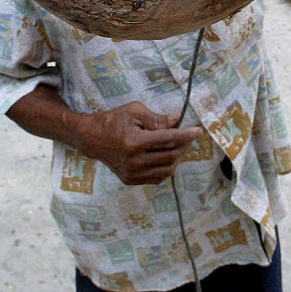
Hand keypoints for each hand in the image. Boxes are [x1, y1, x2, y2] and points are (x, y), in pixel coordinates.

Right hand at [76, 101, 202, 184]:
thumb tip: (177, 120)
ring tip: (178, 146)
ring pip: (166, 170)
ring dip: (177, 158)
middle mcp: (134, 161)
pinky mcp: (130, 180)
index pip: (167, 139)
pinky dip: (166, 168)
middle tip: (188, 136)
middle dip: (183, 145)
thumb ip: (157, 118)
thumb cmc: (113, 121)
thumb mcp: (134, 111)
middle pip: (170, 155)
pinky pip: (157, 178)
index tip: (198, 131)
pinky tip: (166, 156)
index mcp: (134, 142)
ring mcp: (132, 173)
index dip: (185, 135)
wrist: (92, 138)